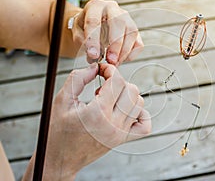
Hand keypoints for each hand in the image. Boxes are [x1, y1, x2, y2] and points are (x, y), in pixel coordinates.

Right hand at [23, 63, 150, 179]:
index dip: (110, 70)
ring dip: (127, 95)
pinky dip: (140, 114)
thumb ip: (78, 79)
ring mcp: (120, 133)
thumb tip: (96, 67)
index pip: (117, 81)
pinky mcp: (123, 140)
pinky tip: (126, 110)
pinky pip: (144, 125)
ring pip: (139, 103)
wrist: (61, 158)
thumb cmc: (58, 130)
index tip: (102, 70)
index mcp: (97, 113)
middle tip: (104, 85)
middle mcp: (113, 124)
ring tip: (110, 98)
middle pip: (132, 90)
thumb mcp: (61, 100)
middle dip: (119, 81)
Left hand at [71, 0, 143, 64]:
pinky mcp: (134, 31)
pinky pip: (138, 43)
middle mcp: (113, 9)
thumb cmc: (84, 29)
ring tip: (114, 63)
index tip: (93, 55)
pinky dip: (131, 54)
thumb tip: (94, 56)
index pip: (94, 21)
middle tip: (110, 60)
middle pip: (119, 22)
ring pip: (132, 32)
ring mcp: (127, 18)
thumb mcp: (77, 33)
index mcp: (95, 6)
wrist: (93, 26)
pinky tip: (120, 60)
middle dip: (115, 44)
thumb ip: (82, 42)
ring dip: (124, 51)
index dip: (94, 40)